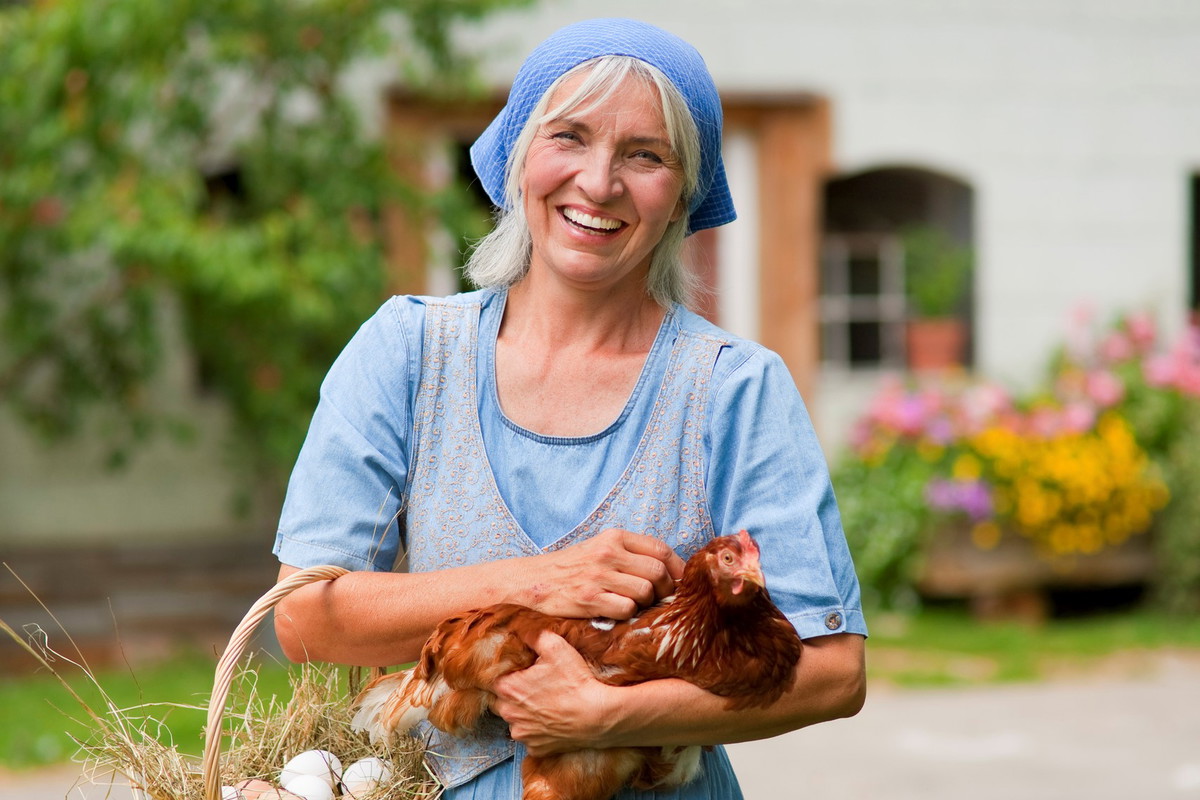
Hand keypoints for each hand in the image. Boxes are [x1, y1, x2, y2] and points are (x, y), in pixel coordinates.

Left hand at [492, 630, 615, 755]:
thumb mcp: (556, 647)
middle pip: (501, 700)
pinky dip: (538, 729)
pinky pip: (530, 736)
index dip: (507, 672)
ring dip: (524, 712)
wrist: (596, 716)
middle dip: (513, 693)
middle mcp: (508, 714)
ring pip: (515, 719)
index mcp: (507, 688)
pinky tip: (552, 719)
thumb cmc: (575, 682)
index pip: (493, 678)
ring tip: (545, 702)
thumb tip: (521, 630)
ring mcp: (521, 733)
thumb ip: (533, 635)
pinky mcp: (535, 748)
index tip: (521, 670)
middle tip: (534, 685)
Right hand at [518, 528, 684, 619]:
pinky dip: (627, 615)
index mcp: (614, 537)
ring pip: (645, 592)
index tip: (680, 583)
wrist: (529, 582)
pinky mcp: (588, 598)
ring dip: (645, 604)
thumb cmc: (569, 569)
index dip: (677, 569)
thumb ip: (630, 556)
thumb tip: (669, 573)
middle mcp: (608, 553)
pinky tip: (615, 613)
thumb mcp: (599, 550)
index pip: (660, 550)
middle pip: (658, 572)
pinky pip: (626, 609)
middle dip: (666, 591)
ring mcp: (598, 575)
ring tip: (633, 606)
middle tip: (659, 601)